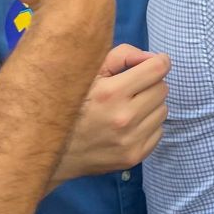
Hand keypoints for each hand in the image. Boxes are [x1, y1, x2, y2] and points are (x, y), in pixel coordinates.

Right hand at [51, 45, 170, 182]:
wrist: (50, 151)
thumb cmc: (72, 104)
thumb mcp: (89, 72)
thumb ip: (122, 56)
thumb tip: (153, 58)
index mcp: (111, 93)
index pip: (158, 69)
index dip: (159, 61)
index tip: (154, 63)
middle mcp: (124, 118)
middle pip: (163, 88)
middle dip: (151, 84)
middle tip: (133, 89)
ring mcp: (130, 140)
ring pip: (163, 110)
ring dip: (151, 105)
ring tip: (128, 108)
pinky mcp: (134, 157)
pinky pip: (158, 131)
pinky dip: (148, 126)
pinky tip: (129, 126)